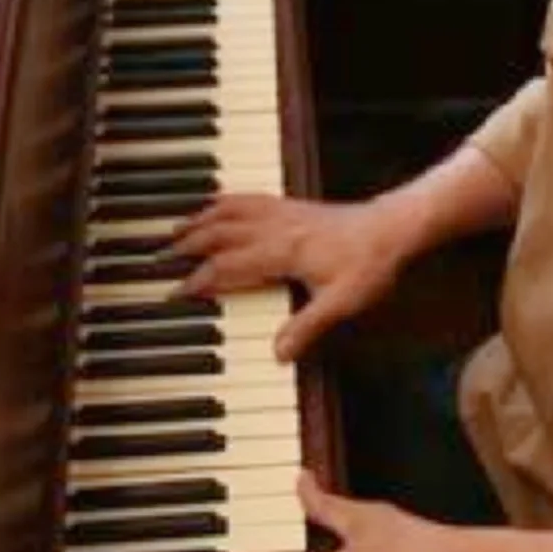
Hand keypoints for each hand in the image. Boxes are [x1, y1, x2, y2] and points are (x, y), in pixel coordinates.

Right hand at [169, 195, 410, 359]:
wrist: (394, 227)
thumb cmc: (370, 263)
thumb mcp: (342, 303)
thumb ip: (307, 327)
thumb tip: (278, 354)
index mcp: (281, 252)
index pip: (227, 266)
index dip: (197, 279)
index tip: (174, 292)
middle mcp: (275, 228)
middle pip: (217, 233)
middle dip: (184, 246)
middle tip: (158, 259)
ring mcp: (281, 213)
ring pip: (227, 211)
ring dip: (197, 220)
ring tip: (173, 230)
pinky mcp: (290, 205)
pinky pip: (246, 197)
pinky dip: (222, 200)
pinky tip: (213, 203)